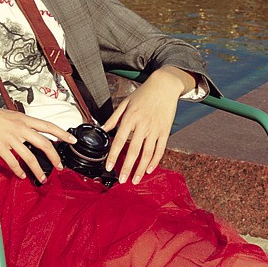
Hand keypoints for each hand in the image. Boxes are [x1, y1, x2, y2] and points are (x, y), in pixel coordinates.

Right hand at [0, 100, 74, 182]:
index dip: (62, 133)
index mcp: (24, 119)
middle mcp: (20, 127)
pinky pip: (13, 162)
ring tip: (42, 178)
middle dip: (55, 158)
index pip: (49, 126)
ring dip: (38, 170)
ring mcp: (10, 137)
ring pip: (30, 157)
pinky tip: (21, 176)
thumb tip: (28, 132)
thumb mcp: (9, 115)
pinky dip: (19, 171)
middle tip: (59, 167)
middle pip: (44, 144)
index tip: (72, 140)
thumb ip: (20, 124)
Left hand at [102, 67, 190, 183]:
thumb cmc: (143, 94)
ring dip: (140, 169)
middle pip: (134, 151)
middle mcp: (143, 125)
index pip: (120, 141)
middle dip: (127, 167)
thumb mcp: (125, 102)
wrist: (164, 85)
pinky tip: (148, 170)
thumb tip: (102, 129)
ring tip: (135, 180)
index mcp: (130, 118)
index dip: (113, 156)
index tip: (109, 167)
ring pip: (148, 153)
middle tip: (122, 180)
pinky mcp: (165, 131)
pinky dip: (155, 161)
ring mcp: (155, 129)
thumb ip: (113, 118)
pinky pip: (160, 149)